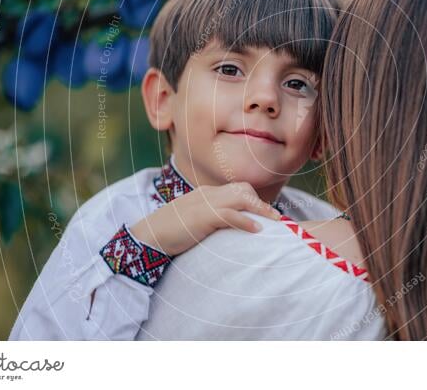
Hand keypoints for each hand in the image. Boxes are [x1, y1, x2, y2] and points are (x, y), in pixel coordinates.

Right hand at [129, 182, 280, 255]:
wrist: (149, 236)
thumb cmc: (170, 232)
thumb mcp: (194, 221)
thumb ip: (210, 220)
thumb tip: (227, 229)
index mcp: (206, 194)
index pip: (237, 190)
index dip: (254, 200)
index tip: (266, 213)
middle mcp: (208, 194)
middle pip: (243, 190)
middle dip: (261, 203)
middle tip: (277, 218)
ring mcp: (206, 203)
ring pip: (241, 198)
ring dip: (261, 209)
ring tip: (275, 221)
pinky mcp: (203, 216)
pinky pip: (230, 215)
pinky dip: (246, 221)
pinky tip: (258, 230)